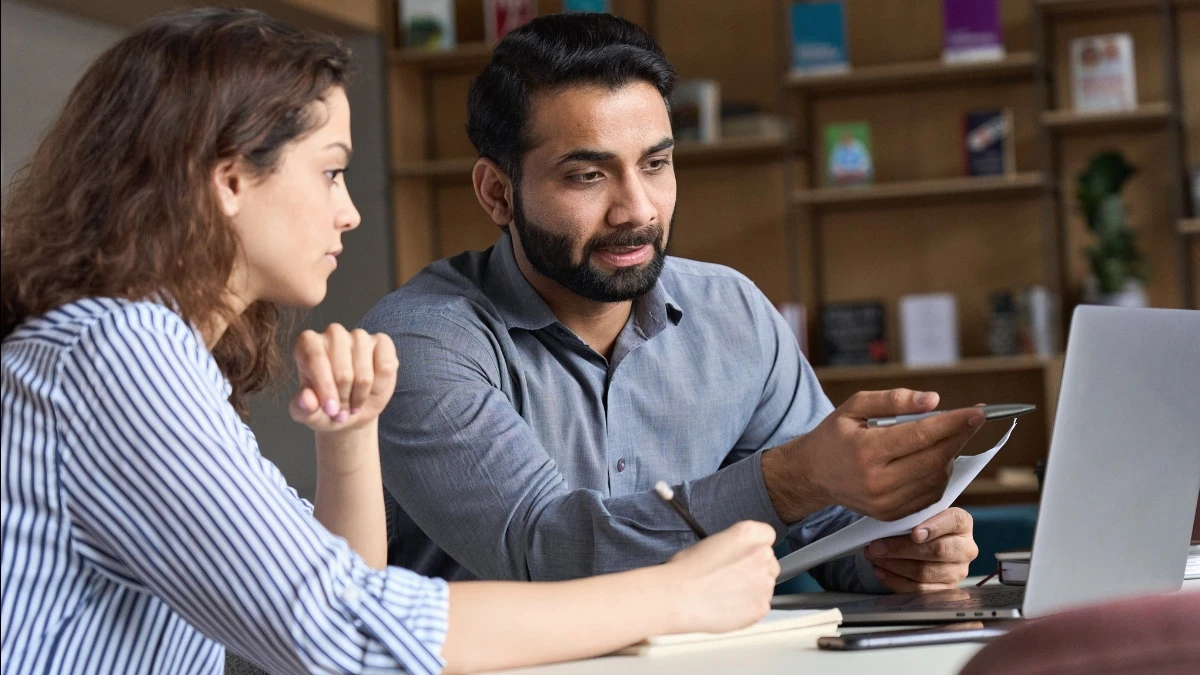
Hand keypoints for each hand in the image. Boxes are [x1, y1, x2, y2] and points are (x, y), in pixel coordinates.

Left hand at [289, 324, 398, 432]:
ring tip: (353, 403)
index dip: (325, 388)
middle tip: (340, 410)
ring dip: (360, 396)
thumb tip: (307, 399)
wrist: (352, 410)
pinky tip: (371, 389)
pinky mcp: (382, 342)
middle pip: (342, 372)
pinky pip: (385, 368)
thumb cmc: (325, 407)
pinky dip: (379, 386)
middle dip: (343, 398)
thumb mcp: (309, 414)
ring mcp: (359, 336)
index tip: (331, 410)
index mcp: (308, 344)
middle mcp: (334, 334)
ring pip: (364, 374)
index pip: (316, 358)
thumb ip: (302, 408)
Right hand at [662, 521, 779, 634]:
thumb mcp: (709, 543)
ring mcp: (764, 582)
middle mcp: (761, 555)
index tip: (746, 554)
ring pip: (766, 585)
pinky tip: (728, 606)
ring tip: (726, 594)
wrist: (677, 598)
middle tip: (733, 577)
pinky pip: (761, 606)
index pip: (767, 535)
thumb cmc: (685, 571)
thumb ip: (732, 546)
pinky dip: (748, 608)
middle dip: (755, 569)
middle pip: (770, 561)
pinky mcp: (761, 607)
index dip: (755, 546)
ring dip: (752, 589)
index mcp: (747, 534)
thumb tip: (735, 556)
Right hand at [763, 389, 984, 521]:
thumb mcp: (855, 406)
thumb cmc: (835, 435)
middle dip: (959, 438)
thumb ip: (893, 399)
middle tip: (971, 420)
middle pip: (935, 460)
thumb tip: (934, 400)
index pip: (921, 436)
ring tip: (945, 437)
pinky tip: (932, 458)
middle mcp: (876, 481)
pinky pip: (930, 495)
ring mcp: (885, 502)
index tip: (978, 412)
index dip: (953, 423)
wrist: (812, 474)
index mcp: (866, 451)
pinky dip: (939, 475)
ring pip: (937, 478)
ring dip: (950, 456)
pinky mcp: (891, 515)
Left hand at [864, 507, 978, 591]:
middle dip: (901, 548)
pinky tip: (880, 571)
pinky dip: (895, 580)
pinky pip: (919, 590)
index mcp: (962, 523)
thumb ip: (910, 515)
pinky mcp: (946, 590)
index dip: (934, 527)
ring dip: (893, 565)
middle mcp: (966, 548)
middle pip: (937, 550)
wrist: (926, 545)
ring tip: (873, 556)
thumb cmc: (919, 525)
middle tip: (876, 546)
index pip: (954, 521)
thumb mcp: (919, 515)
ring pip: (924, 572)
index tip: (914, 533)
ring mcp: (958, 572)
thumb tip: (886, 521)